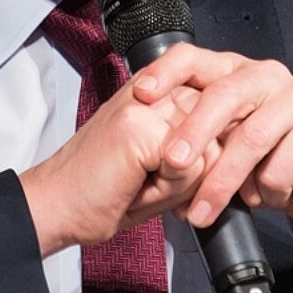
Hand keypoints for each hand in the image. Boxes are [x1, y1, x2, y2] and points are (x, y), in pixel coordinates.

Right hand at [18, 76, 218, 256]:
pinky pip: (189, 166)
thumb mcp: (157, 157)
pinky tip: (134, 186)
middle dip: (190, 172)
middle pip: (217, 133)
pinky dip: (166, 190)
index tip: (159, 169)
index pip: (217, 116)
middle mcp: (152, 88)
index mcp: (157, 89)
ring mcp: (144, 104)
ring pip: (207, 151)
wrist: (58, 203)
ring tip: (139, 181)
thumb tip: (235, 145)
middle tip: (145, 178)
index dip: (198, 156)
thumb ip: (193, 140)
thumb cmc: (102, 187)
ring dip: (178, 183)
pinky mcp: (139, 127)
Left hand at [132, 44, 292, 254]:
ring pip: (251, 138)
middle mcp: (267, 78)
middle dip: (193, 131)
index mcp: (236, 72)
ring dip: (222, 181)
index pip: (195, 58)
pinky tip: (262, 198)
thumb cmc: (266, 160)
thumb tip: (144, 152)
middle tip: (172, 163)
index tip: (140, 96)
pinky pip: (280, 167)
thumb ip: (194, 137)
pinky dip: (264, 192)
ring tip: (201, 212)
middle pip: (224, 95)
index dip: (165, 73)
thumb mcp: (223, 144)